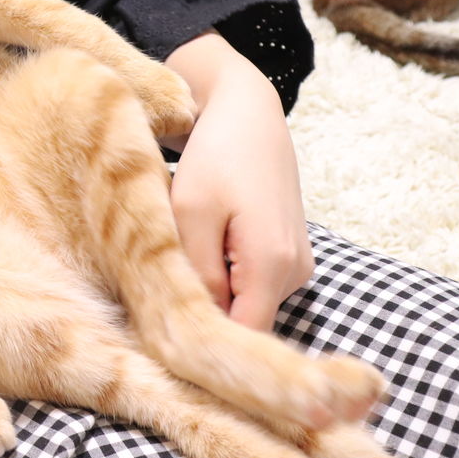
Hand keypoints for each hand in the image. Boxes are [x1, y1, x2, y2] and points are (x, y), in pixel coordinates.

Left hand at [163, 33, 312, 331]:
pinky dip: (226, 277)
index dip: (209, 347)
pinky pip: (253, 285)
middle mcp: (295, 273)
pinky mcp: (289, 254)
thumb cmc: (214, 155)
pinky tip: (204, 246)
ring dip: (214, 293)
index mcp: (273, 265)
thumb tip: (195, 323)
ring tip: (185, 257)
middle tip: (162, 295)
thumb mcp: (190, 212)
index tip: (166, 339)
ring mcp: (297, 265)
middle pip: (247, 324)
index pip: (247, 340)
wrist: (248, 110)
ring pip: (248, 304)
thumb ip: (196, 273)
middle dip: (206, 318)